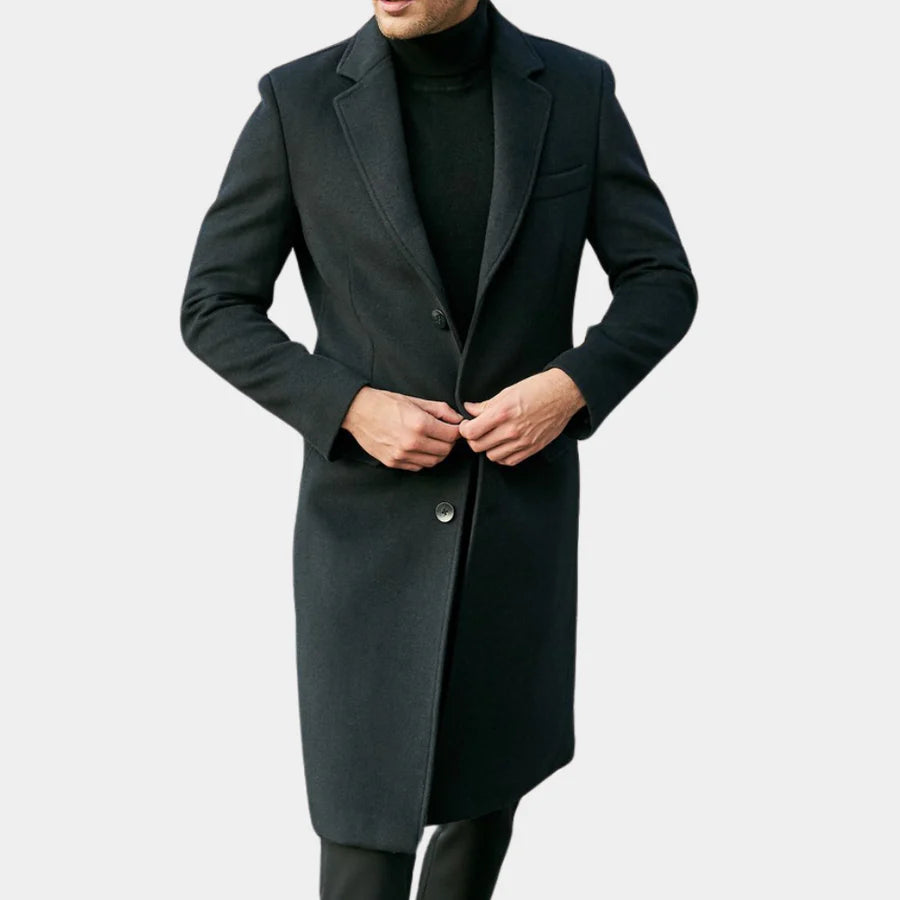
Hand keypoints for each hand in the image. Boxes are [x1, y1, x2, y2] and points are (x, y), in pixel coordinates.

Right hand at [341, 387, 463, 470]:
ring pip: (433, 462)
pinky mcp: (394, 462)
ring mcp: (402, 455)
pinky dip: (422, 459)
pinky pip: (418, 467)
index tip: (454, 428)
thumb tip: (458, 419)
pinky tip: (418, 448)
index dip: (456, 431)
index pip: (452, 435)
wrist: (358, 412)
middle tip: (443, 434)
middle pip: (445, 450)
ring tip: (431, 441)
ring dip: (437, 453)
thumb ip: (440, 410)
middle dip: (448, 442)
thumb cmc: (385, 404)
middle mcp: (412, 442)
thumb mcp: (415, 401)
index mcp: (419, 424)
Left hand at [459, 369, 585, 465]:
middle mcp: (512, 430)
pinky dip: (502, 456)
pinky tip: (503, 445)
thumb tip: (469, 409)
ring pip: (491, 456)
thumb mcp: (508, 391)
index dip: (465, 429)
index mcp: (503, 413)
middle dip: (474, 439)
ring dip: (488, 448)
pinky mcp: (532, 449)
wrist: (563, 394)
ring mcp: (522, 442)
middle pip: (478, 446)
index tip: (467, 425)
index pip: (471, 432)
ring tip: (491, 437)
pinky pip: (508, 461)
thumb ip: (486, 404)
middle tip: (477, 431)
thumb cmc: (538, 389)